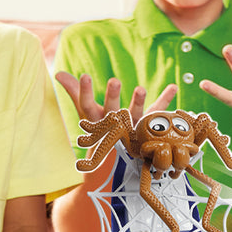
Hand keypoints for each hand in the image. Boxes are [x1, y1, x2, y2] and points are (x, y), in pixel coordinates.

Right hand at [55, 72, 176, 123]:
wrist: (119, 158)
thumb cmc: (101, 129)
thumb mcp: (87, 111)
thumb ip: (74, 91)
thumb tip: (58, 73)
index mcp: (97, 121)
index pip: (87, 106)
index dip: (85, 91)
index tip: (85, 75)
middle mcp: (114, 125)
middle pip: (112, 110)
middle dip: (112, 96)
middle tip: (114, 80)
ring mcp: (132, 127)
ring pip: (136, 114)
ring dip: (139, 100)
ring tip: (141, 88)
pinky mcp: (148, 126)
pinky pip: (158, 112)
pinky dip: (166, 99)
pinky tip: (174, 86)